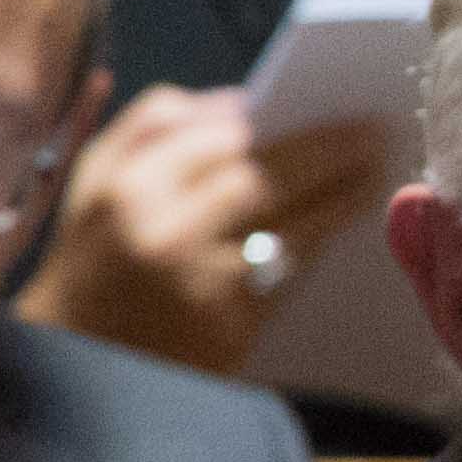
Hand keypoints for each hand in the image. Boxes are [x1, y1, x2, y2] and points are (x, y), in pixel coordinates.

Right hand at [25, 96, 385, 379]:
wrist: (86, 363)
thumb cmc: (97, 260)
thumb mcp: (97, 185)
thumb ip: (150, 129)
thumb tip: (235, 100)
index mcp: (122, 186)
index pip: (212, 136)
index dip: (274, 119)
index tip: (316, 98)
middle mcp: (161, 230)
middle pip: (262, 174)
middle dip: (326, 148)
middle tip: (373, 131)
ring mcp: (200, 280)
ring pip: (288, 222)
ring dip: (341, 194)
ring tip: (374, 171)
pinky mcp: (232, 325)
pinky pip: (289, 269)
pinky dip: (320, 239)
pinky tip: (347, 220)